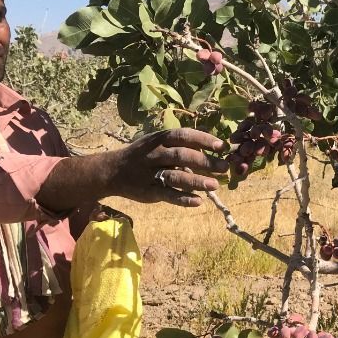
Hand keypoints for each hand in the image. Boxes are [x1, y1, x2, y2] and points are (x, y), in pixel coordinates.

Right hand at [112, 128, 228, 206]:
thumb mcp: (157, 142)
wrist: (113, 170)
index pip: (183, 136)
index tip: (221, 146)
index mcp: (159, 140)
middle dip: (204, 161)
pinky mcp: (148, 192)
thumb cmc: (143, 154)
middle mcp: (155, 154)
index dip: (203, 140)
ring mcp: (150, 174)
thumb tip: (212, 145)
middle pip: (181, 156)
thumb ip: (180, 143)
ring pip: (175, 177)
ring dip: (196, 181)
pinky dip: (183, 199)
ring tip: (215, 185)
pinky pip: (167, 196)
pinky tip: (198, 202)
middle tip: (224, 167)